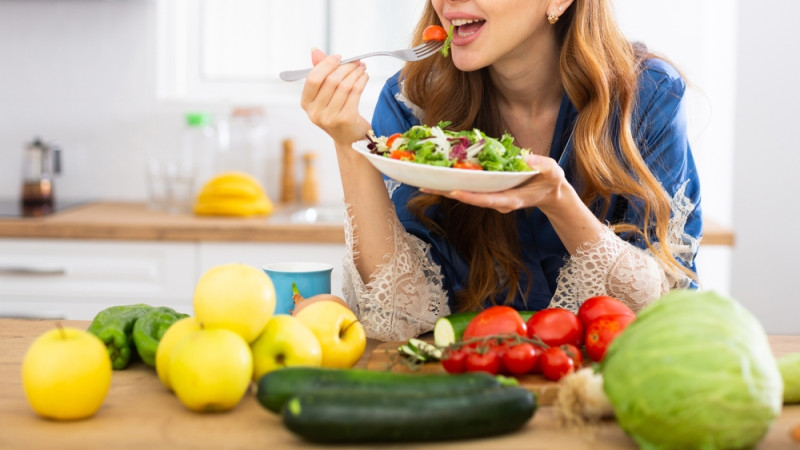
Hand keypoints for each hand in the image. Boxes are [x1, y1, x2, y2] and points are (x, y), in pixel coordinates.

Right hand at [301, 48, 371, 146]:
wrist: (350, 139)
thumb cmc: (336, 112)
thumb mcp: (324, 94)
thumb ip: (320, 72)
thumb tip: (315, 50)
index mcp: (306, 104)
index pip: (313, 78)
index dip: (326, 64)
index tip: (339, 57)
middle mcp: (315, 113)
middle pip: (331, 81)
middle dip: (346, 67)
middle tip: (356, 61)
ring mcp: (330, 118)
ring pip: (345, 86)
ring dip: (356, 73)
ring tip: (362, 67)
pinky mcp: (346, 119)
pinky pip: (355, 93)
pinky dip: (361, 81)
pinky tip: (364, 77)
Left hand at [420, 154, 566, 213]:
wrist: (549, 191)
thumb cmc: (551, 181)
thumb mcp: (552, 172)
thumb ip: (543, 167)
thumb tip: (528, 159)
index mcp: (511, 200)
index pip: (488, 200)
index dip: (471, 196)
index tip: (454, 191)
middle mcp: (496, 200)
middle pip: (468, 197)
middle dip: (447, 191)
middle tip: (423, 184)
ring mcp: (491, 196)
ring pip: (464, 192)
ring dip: (444, 186)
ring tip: (421, 179)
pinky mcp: (488, 189)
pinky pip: (469, 185)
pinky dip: (454, 179)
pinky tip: (438, 172)